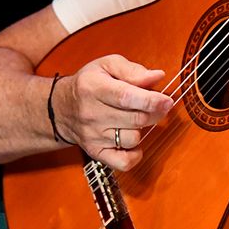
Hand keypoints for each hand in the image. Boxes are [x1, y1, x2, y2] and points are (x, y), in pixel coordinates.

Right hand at [53, 54, 172, 170]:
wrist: (61, 108)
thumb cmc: (90, 84)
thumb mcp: (107, 65)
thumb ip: (132, 70)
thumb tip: (156, 77)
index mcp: (93, 87)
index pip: (125, 97)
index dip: (151, 100)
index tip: (167, 100)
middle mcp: (91, 113)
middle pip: (135, 119)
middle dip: (155, 112)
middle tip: (160, 105)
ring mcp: (93, 136)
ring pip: (132, 139)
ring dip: (143, 129)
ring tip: (137, 118)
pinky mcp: (95, 152)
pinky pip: (123, 162)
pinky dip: (135, 155)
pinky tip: (134, 141)